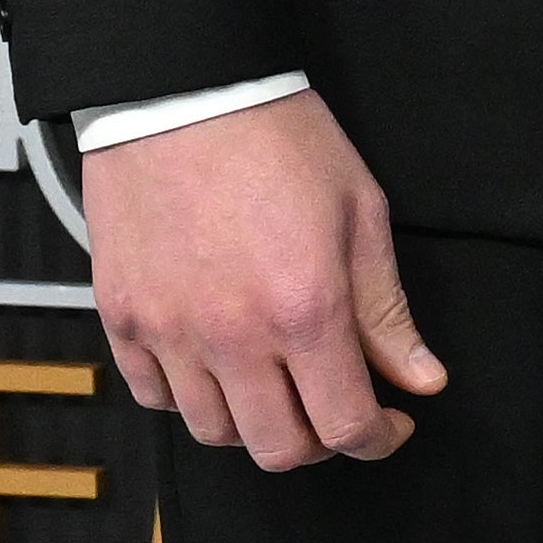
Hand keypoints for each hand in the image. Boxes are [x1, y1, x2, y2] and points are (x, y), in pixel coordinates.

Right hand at [84, 92, 445, 470]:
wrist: (182, 94)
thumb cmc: (278, 140)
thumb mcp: (360, 215)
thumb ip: (387, 311)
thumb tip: (421, 378)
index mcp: (303, 309)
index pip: (344, 424)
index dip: (377, 439)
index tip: (390, 425)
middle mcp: (231, 335)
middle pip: (277, 448)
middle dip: (321, 441)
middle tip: (338, 406)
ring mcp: (168, 332)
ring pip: (213, 432)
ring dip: (256, 422)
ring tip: (279, 382)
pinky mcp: (121, 319)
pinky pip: (154, 396)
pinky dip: (191, 397)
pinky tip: (218, 364)